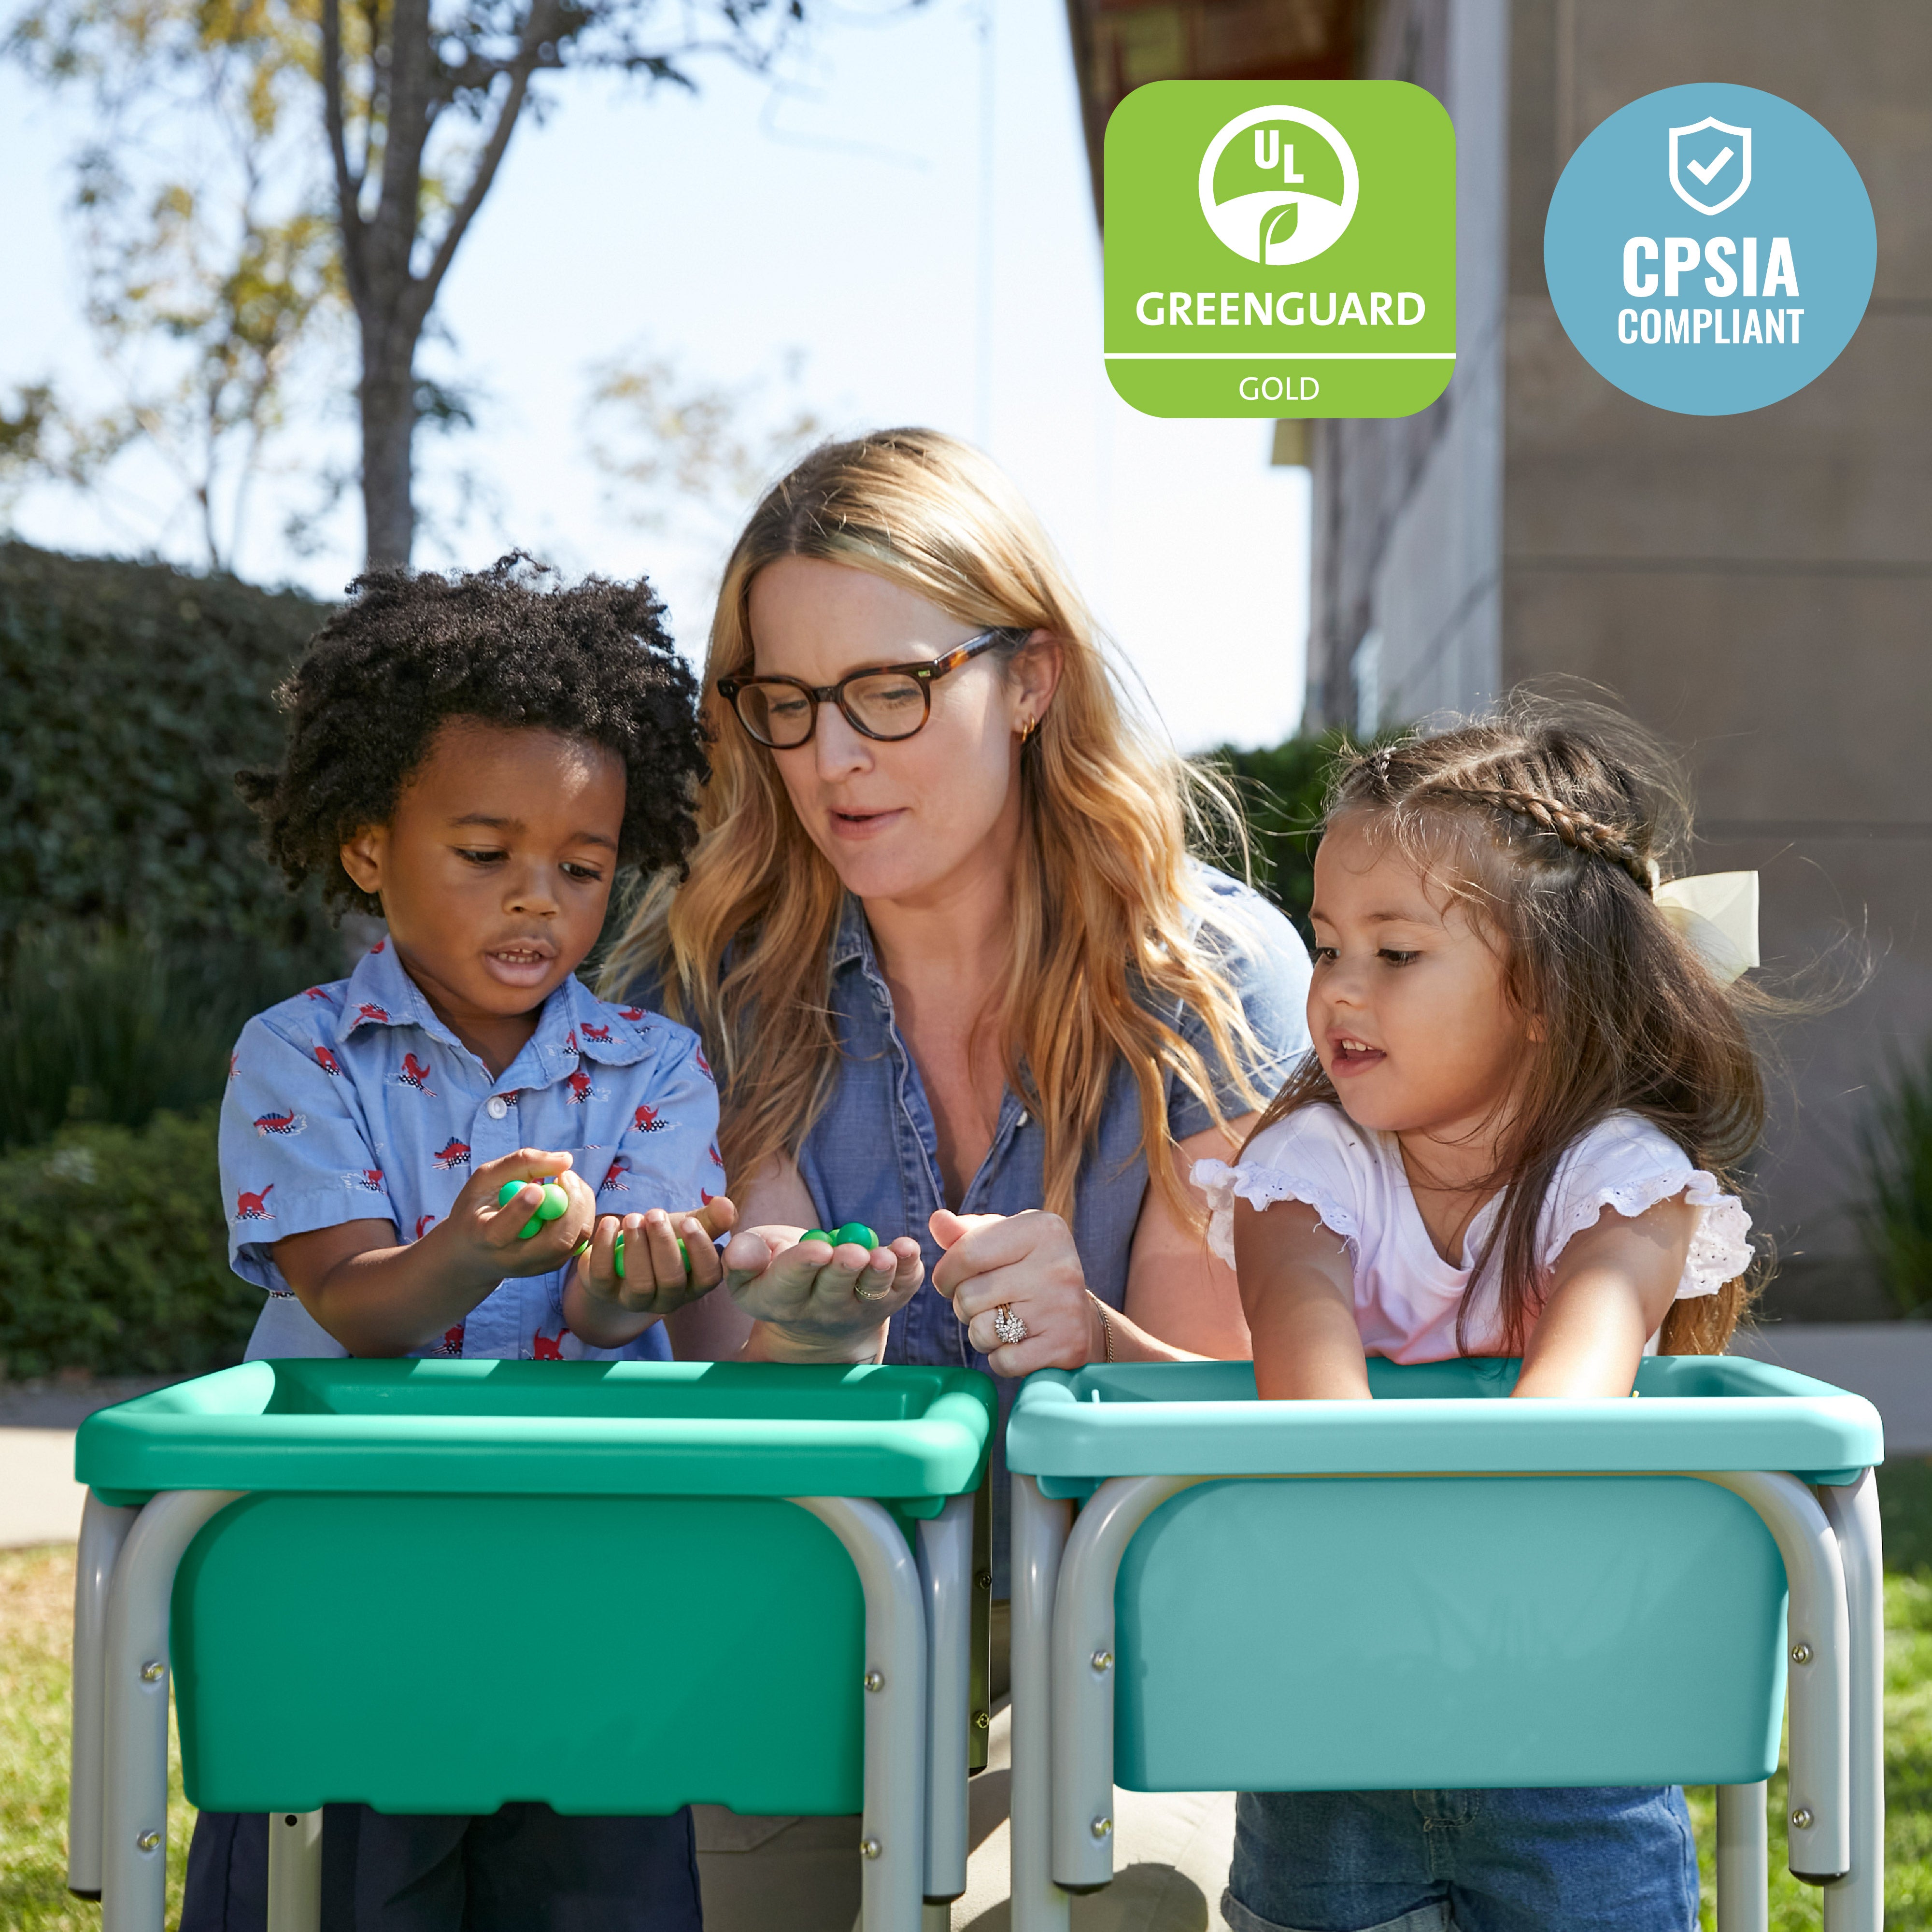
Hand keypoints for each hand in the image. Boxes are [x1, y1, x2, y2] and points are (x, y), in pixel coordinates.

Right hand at [434, 1149, 596, 1289]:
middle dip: (571, 1204)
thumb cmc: (478, 1207)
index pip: (504, 1231)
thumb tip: (566, 1159)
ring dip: (580, 1204)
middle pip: (556, 1241)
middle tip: (566, 1175)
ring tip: (564, 1182)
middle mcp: (514, 1259)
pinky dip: (581, 1212)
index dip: (522, 1209)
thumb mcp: (486, 1179)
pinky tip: (566, 1199)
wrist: (476, 1253)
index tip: (537, 1187)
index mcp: (484, 1238)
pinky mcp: (555, 1264)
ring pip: (575, 1239)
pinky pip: (581, 1238)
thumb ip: (521, 1163)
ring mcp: (538, 1265)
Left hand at [573, 1197, 736, 1320]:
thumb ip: (709, 1218)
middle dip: (664, 1244)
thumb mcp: (686, 1229)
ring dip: (637, 1246)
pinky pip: (602, 1276)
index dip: (700, 1251)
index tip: (688, 1222)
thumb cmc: (661, 1243)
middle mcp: (667, 1299)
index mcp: (694, 1284)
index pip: (707, 1276)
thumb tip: (727, 1206)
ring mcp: (634, 1300)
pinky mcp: (603, 1292)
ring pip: (640, 1284)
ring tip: (633, 1218)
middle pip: (671, 1280)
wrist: (620, 1258)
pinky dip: (604, 1247)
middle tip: (655, 1214)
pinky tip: (610, 1222)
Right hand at [721, 1225, 923, 1362]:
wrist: (815, 1317)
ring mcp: (858, 1309)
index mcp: (779, 1300)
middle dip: (844, 1269)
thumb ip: (744, 1256)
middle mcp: (820, 1311)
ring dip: (880, 1273)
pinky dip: (909, 1268)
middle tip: (853, 1253)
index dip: (802, 1266)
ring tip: (885, 1256)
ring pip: (871, 1292)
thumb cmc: (777, 1275)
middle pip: (834, 1290)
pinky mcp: (889, 1300)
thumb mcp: (750, 1267)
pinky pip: (902, 1287)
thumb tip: (740, 1252)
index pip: (789, 1283)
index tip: (816, 1250)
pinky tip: (909, 1250)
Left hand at [931, 1208, 1104, 1375]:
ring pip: (982, 1331)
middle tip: (986, 1303)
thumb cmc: (1029, 1271)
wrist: (1080, 1318)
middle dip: (964, 1305)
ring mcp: (1064, 1308)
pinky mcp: (1066, 1347)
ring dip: (980, 1333)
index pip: (966, 1253)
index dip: (945, 1273)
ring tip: (1001, 1322)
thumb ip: (965, 1233)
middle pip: (969, 1295)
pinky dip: (1001, 1358)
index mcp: (1042, 1229)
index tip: (949, 1281)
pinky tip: (1018, 1343)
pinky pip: (1003, 1361)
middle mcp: (1057, 1264)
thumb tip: (937, 1221)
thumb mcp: (1003, 1241)